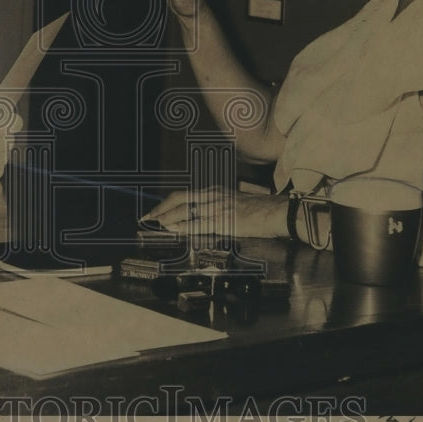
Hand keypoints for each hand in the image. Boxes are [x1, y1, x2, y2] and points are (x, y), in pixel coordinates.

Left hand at [143, 185, 286, 237]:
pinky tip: (173, 230)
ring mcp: (216, 208)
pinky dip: (182, 226)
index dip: (167, 203)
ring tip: (156, 224)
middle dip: (161, 208)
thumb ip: (216, 207)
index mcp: (214, 191)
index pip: (184, 195)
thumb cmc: (258, 210)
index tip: (156, 211)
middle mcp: (212, 196)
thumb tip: (199, 217)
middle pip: (179, 199)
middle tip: (148, 217)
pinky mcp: (223, 221)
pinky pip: (197, 223)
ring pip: (185, 211)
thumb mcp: (232, 202)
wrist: (274, 212)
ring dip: (168, 218)